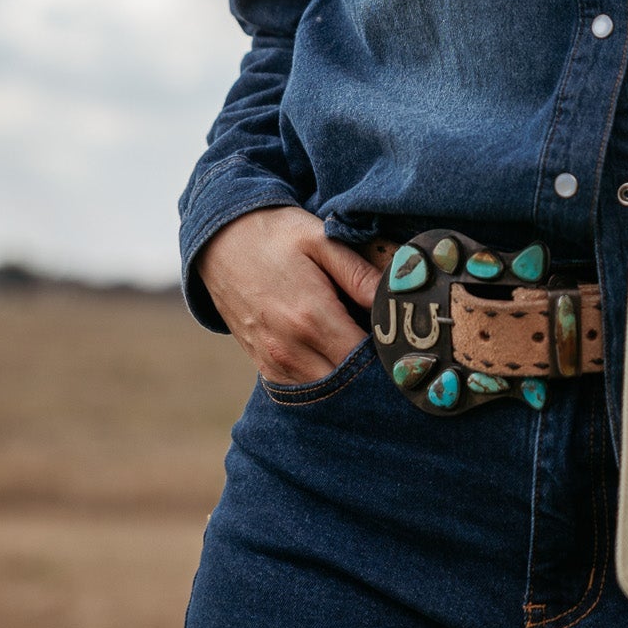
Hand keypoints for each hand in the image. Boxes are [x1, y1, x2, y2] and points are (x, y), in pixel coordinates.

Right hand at [193, 205, 382, 385]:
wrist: (220, 240)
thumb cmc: (276, 235)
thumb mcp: (321, 240)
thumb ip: (358, 274)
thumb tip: (394, 300)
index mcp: (311, 316)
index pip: (366, 361)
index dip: (391, 357)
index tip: (407, 346)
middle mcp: (290, 348)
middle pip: (349, 384)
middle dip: (375, 374)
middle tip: (396, 356)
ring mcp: (273, 362)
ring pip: (327, 392)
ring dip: (351, 381)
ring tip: (371, 357)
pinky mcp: (264, 366)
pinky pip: (304, 389)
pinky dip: (326, 382)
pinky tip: (340, 360)